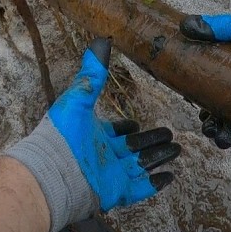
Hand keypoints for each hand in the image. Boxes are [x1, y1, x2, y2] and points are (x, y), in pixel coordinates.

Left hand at [6, 38, 179, 231]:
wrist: (53, 171)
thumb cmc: (61, 133)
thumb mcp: (79, 97)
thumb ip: (93, 72)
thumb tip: (101, 40)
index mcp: (95, 135)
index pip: (116, 132)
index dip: (127, 128)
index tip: (137, 123)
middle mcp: (105, 155)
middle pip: (134, 147)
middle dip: (152, 141)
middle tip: (171, 135)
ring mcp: (112, 174)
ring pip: (142, 165)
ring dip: (160, 157)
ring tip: (177, 150)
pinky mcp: (117, 191)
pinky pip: (140, 188)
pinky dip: (155, 182)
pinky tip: (170, 176)